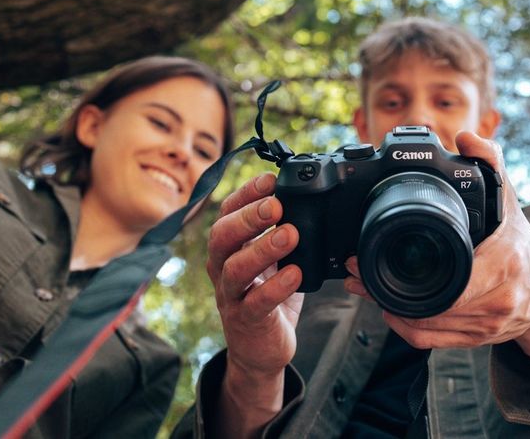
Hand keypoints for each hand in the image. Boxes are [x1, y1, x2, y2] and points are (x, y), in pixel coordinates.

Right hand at [207, 173, 303, 377]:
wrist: (261, 350)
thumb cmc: (269, 297)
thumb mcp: (273, 260)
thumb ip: (282, 231)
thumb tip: (306, 197)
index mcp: (229, 248)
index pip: (227, 212)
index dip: (245, 193)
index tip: (270, 180)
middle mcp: (223, 268)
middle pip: (222, 236)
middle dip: (248, 217)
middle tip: (276, 204)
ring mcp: (231, 296)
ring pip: (235, 269)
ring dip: (262, 248)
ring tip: (290, 234)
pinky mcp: (246, 322)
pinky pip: (256, 303)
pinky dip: (275, 287)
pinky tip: (295, 273)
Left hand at [343, 131, 529, 348]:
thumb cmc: (520, 244)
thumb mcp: (508, 200)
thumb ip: (490, 163)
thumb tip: (467, 137)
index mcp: (504, 263)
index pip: (450, 279)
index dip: (404, 274)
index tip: (369, 255)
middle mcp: (497, 300)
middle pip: (428, 306)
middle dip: (384, 290)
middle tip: (355, 271)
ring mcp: (486, 325)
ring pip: (425, 327)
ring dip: (387, 308)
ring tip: (362, 286)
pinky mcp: (475, 340)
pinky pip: (430, 342)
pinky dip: (404, 328)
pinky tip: (387, 310)